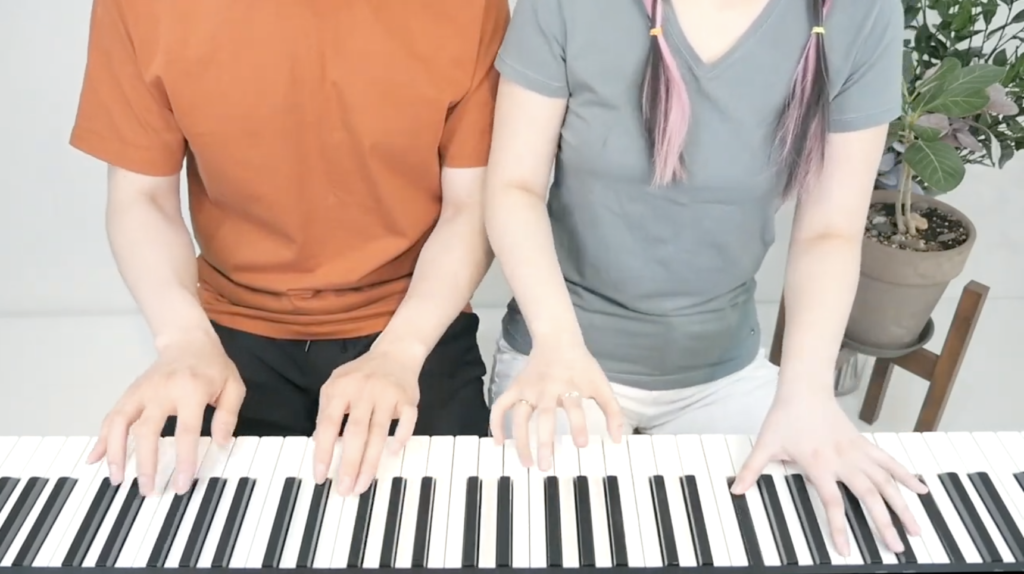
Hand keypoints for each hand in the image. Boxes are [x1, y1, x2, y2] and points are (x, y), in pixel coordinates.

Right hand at [88, 331, 244, 495]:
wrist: (188, 341)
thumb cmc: (212, 367)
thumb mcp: (233, 386)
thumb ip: (228, 415)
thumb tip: (222, 444)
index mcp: (191, 390)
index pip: (186, 430)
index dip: (184, 460)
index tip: (181, 485)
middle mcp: (161, 391)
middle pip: (146, 430)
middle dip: (145, 463)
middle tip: (147, 490)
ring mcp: (141, 392)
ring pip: (119, 423)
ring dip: (114, 453)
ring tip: (117, 479)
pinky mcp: (129, 394)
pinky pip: (111, 418)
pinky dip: (101, 439)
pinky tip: (94, 459)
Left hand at [313, 346, 419, 495]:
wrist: (394, 354)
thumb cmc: (360, 375)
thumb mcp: (335, 386)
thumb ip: (327, 413)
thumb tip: (320, 447)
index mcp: (341, 388)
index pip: (329, 424)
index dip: (324, 452)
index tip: (320, 477)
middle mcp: (364, 390)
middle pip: (356, 433)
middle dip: (349, 465)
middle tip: (344, 490)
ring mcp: (388, 394)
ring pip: (379, 433)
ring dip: (370, 462)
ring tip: (362, 485)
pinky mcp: (408, 398)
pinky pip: (407, 422)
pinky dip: (401, 438)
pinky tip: (392, 454)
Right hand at [490, 342, 622, 470]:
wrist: (558, 340)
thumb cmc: (581, 366)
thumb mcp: (601, 385)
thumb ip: (612, 411)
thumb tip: (618, 439)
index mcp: (569, 387)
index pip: (574, 407)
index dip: (578, 425)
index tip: (582, 445)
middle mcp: (546, 389)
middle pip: (543, 416)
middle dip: (543, 441)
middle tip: (545, 466)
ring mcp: (528, 389)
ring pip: (520, 416)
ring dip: (520, 440)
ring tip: (526, 462)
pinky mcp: (515, 387)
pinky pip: (500, 406)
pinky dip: (496, 423)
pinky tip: (499, 442)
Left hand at [732, 391, 927, 555]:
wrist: (804, 390)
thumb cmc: (784, 418)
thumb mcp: (765, 445)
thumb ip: (751, 470)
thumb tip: (735, 490)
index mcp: (819, 465)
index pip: (833, 503)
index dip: (839, 528)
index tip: (846, 550)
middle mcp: (843, 461)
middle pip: (869, 497)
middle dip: (884, 524)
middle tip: (897, 548)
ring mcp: (857, 452)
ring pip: (886, 482)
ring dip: (903, 506)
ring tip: (917, 529)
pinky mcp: (864, 444)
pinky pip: (890, 462)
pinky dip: (907, 476)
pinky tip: (922, 490)